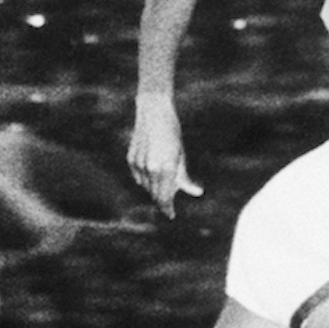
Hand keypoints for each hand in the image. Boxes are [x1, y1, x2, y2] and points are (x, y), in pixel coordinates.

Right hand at [128, 94, 202, 217]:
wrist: (154, 112)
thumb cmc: (172, 133)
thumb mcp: (181, 156)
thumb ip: (185, 177)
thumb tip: (198, 192)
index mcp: (166, 168)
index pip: (165, 197)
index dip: (168, 208)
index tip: (171, 215)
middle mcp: (150, 169)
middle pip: (155, 194)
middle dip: (162, 199)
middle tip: (169, 203)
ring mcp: (138, 165)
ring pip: (146, 187)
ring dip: (154, 188)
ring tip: (163, 179)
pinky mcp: (131, 160)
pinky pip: (138, 177)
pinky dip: (146, 179)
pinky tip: (153, 170)